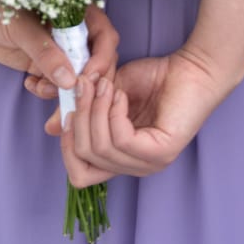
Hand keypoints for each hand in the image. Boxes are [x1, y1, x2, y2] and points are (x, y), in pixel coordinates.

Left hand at [0, 6, 117, 99]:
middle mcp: (71, 30)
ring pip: (77, 78)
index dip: (101, 58)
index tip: (86, 78)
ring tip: (41, 91)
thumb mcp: (19, 25)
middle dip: (86, 85)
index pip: (103, 35)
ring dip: (66, 92)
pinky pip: (56, 84)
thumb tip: (69, 79)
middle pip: (96, 62)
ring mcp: (58, 49)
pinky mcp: (43, 64)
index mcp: (74, 9)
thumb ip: (44, 50)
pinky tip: (30, 85)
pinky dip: (48, 92)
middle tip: (72, 103)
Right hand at [55, 46, 237, 186]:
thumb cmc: (154, 79)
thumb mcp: (106, 94)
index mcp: (121, 158)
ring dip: (95, 110)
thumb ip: (82, 110)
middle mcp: (134, 167)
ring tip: (105, 85)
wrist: (192, 68)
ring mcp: (149, 163)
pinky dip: (113, 112)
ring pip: (100, 148)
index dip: (66, 146)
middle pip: (84, 159)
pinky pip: (121, 139)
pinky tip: (121, 94)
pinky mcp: (162, 152)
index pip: (80, 176)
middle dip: (78, 118)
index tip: (66, 111)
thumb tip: (51, 127)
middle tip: (84, 86)